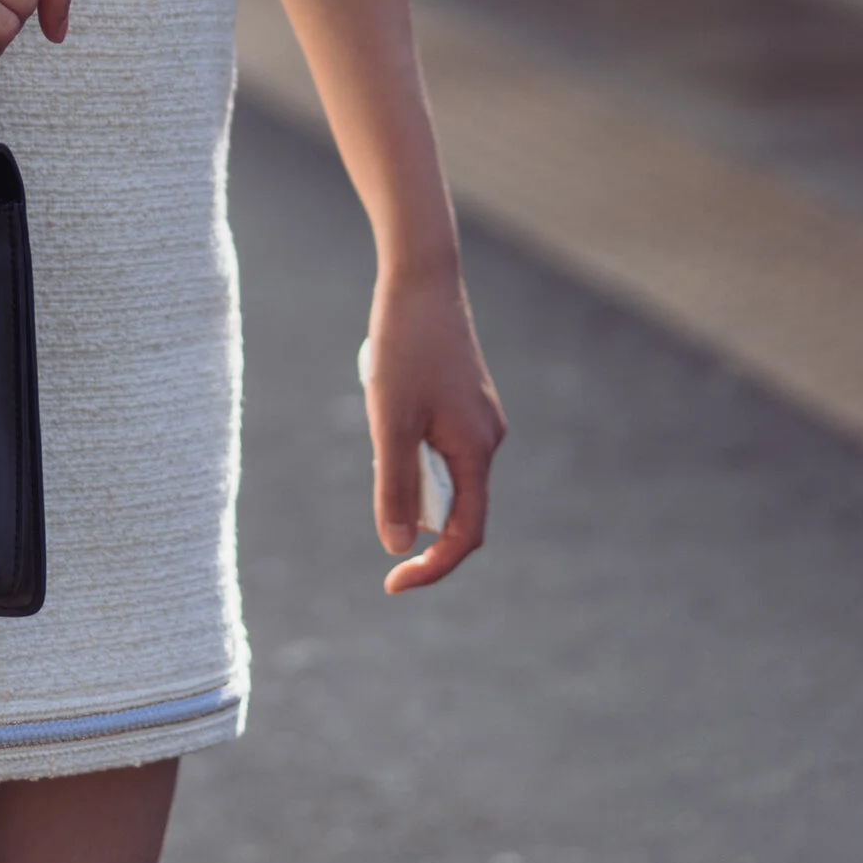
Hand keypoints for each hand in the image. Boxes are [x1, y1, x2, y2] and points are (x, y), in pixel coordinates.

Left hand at [364, 262, 503, 593]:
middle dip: (410, 504)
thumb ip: (392, 485)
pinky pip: (440, 444)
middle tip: (375, 456)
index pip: (463, 535)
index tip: (392, 584)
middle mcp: (487, 440)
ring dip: (408, 469)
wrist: (422, 278)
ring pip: (443, 473)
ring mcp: (479, 420)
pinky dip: (412, 445)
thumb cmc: (404, 346)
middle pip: (452, 505)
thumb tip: (394, 546)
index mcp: (476, 451)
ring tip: (382, 412)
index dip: (432, 567)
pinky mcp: (466, 402)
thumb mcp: (389, 420)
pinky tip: (390, 401)